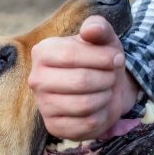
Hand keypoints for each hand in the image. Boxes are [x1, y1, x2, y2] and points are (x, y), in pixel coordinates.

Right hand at [28, 15, 139, 139]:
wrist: (104, 88)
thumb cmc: (100, 60)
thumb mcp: (103, 39)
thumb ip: (98, 27)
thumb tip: (90, 30)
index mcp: (42, 52)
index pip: (70, 55)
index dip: (101, 58)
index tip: (117, 59)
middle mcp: (36, 79)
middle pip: (80, 81)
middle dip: (106, 78)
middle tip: (110, 76)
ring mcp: (43, 105)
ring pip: (85, 104)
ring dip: (105, 96)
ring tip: (104, 90)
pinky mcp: (54, 127)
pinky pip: (87, 124)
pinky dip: (102, 115)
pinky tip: (99, 108)